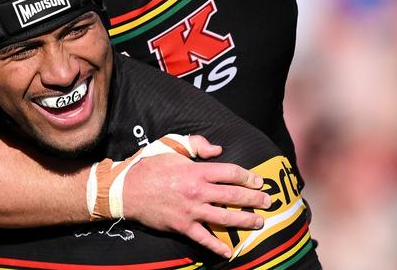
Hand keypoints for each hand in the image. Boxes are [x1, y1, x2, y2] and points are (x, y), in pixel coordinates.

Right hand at [122, 134, 270, 258]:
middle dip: (253, 199)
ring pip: (224, 218)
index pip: (229, 173)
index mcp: (196, 170)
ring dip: (244, 221)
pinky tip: (230, 251)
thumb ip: (196, 144)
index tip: (259, 181)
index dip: (248, 176)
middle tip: (268, 202)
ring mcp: (191, 211)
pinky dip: (218, 246)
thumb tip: (218, 150)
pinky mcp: (182, 226)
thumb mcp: (171, 145)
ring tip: (258, 222)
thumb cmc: (150, 164)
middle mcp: (197, 191)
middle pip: (232, 195)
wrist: (128, 189)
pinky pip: (204, 238)